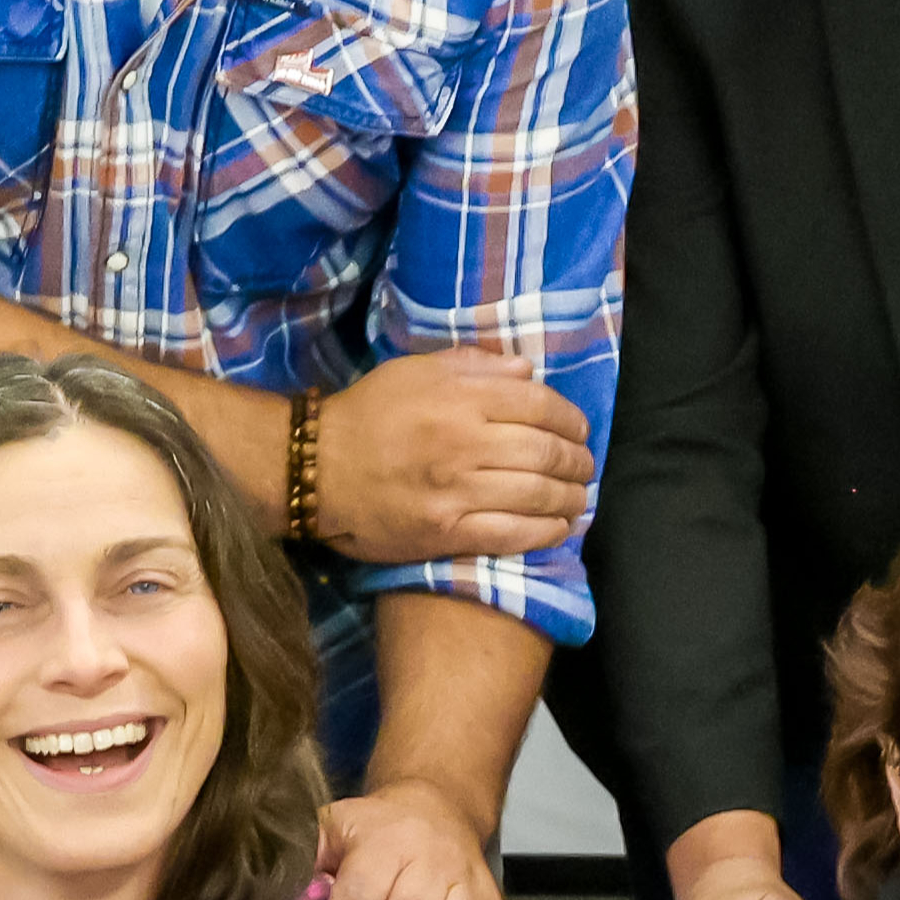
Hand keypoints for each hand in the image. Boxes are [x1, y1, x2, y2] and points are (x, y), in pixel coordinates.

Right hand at [305, 348, 593, 564]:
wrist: (316, 469)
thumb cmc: (368, 414)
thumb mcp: (415, 371)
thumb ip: (474, 365)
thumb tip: (527, 370)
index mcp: (460, 398)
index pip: (538, 405)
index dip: (570, 419)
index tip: (579, 429)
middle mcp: (464, 442)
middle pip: (545, 451)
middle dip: (576, 461)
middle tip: (584, 466)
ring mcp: (456, 491)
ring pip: (536, 494)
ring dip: (569, 497)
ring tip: (577, 497)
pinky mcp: (446, 532)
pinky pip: (510, 534)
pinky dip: (545, 532)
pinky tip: (558, 528)